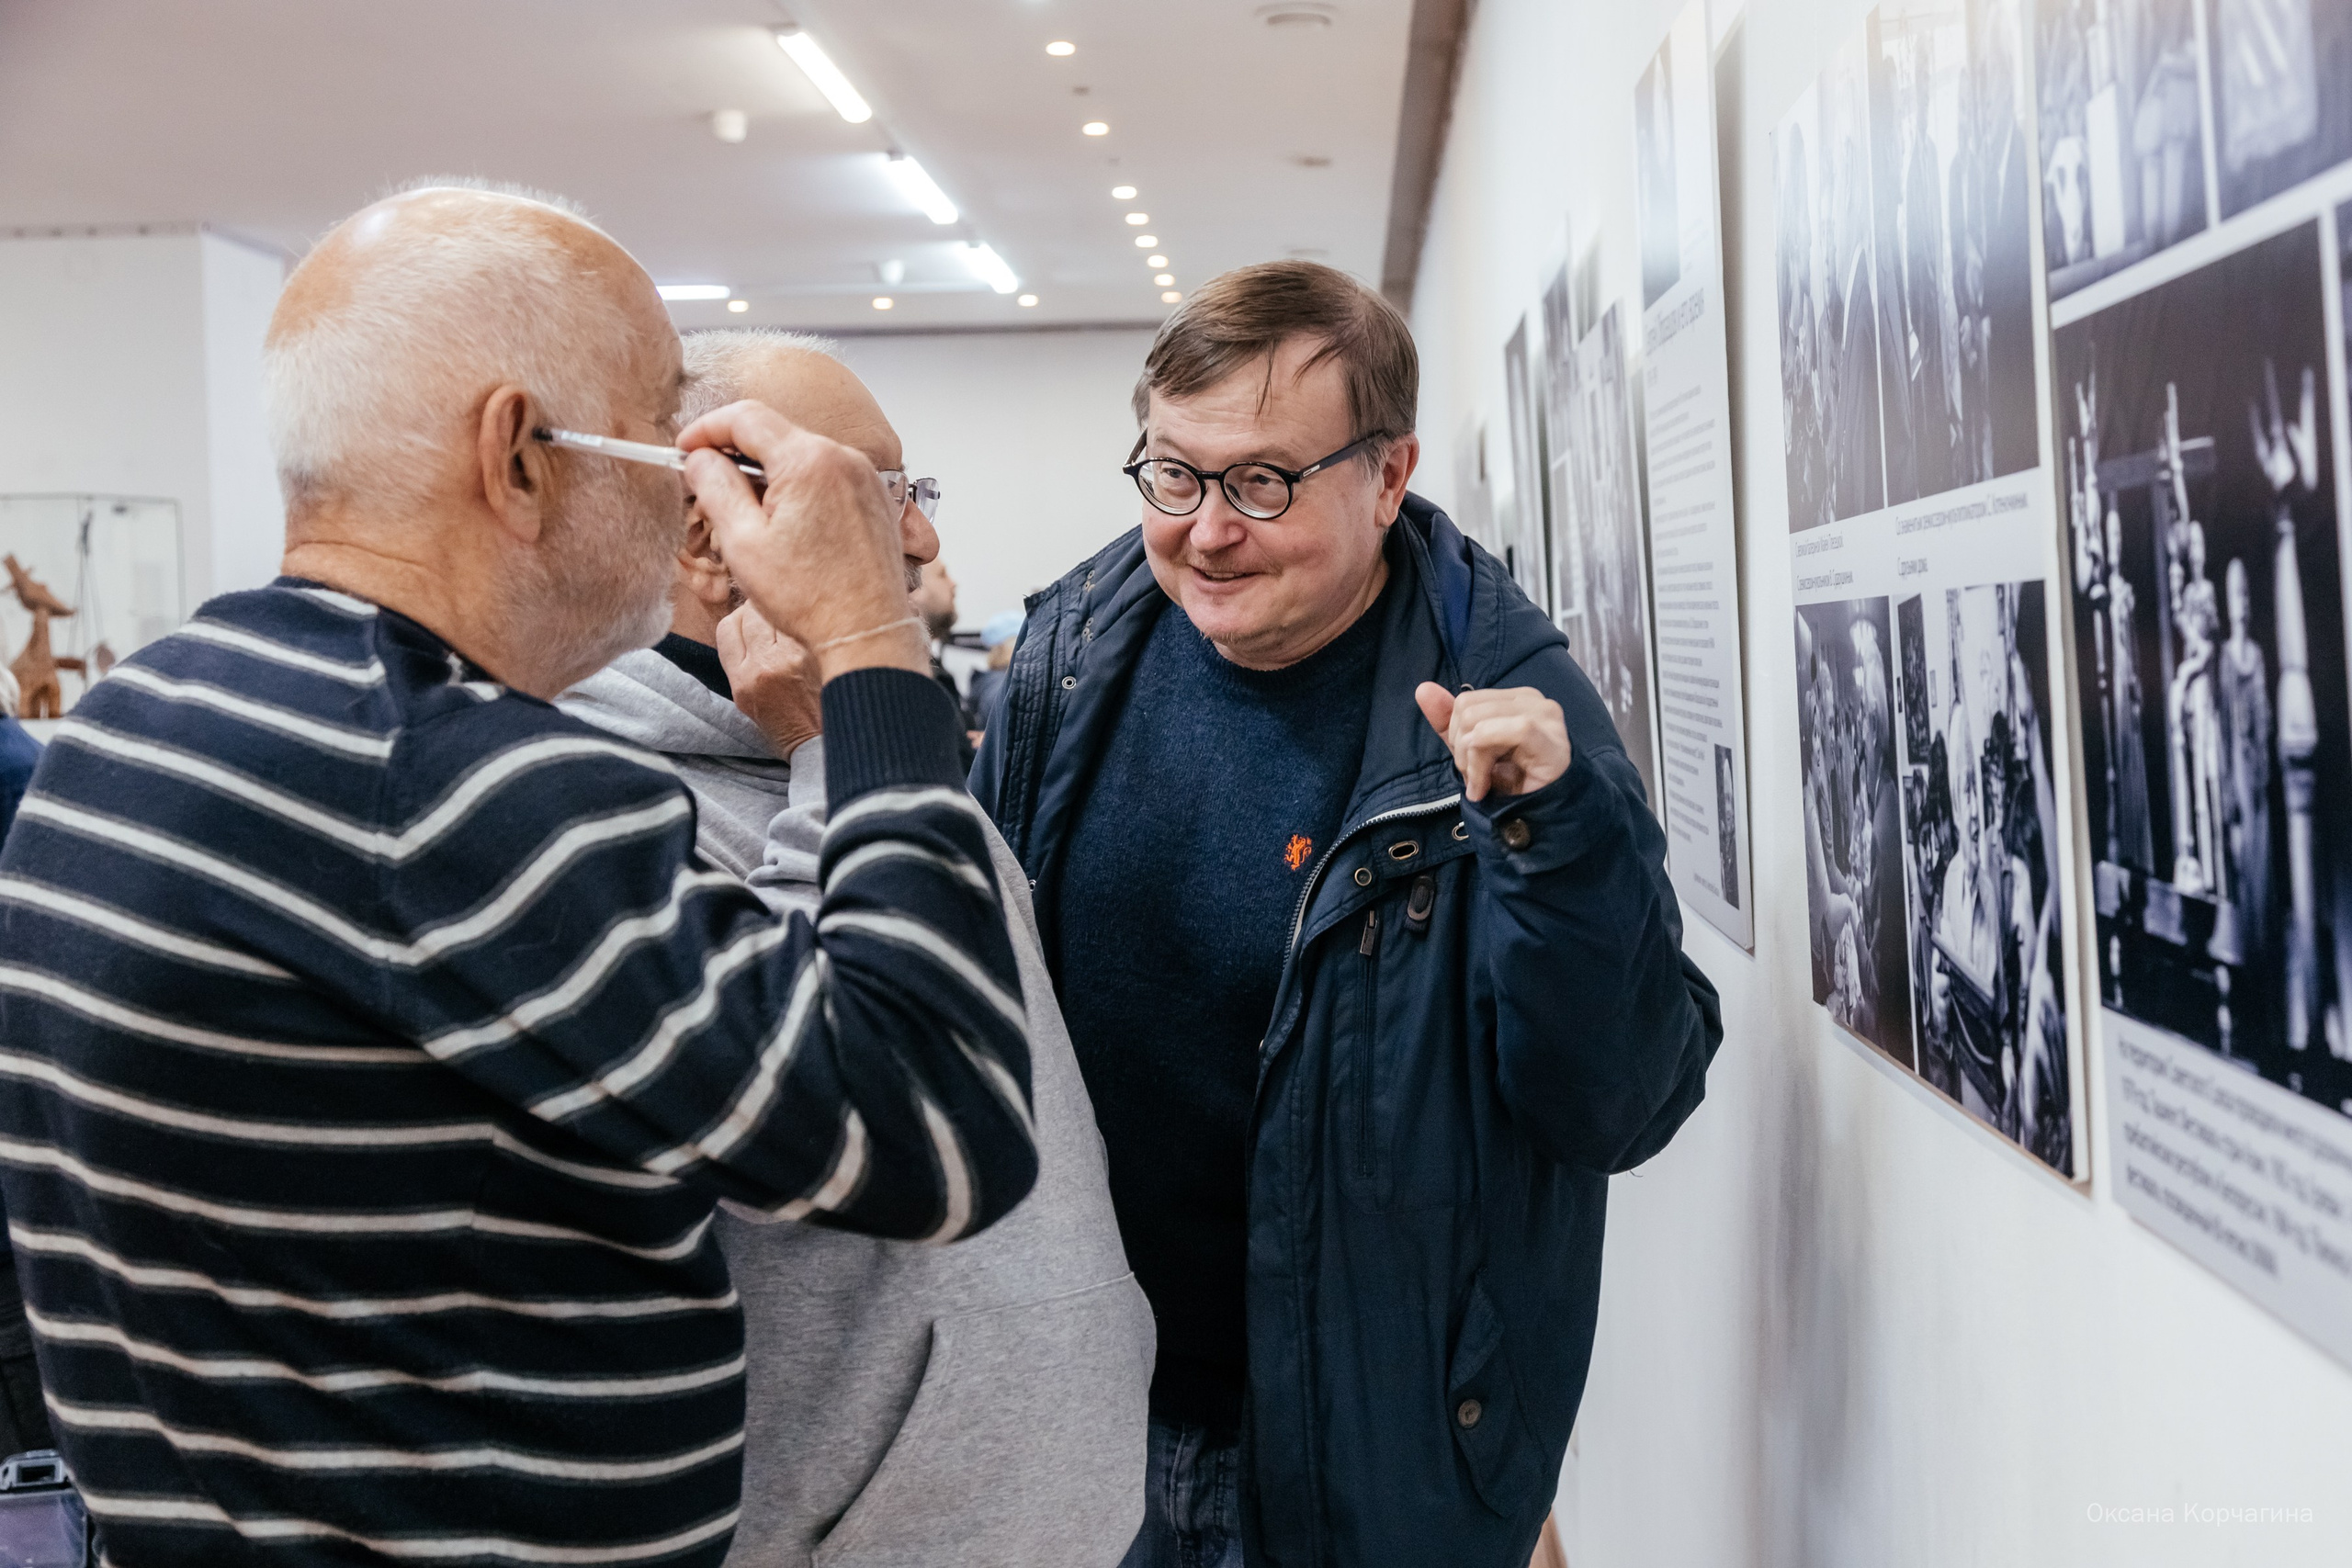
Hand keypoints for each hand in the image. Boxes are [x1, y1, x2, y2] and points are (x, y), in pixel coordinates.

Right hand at [678, 399, 926, 679]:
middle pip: (775, 433)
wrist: (868, 634)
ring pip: (801, 455)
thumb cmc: (809, 597)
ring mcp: (866, 478)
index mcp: (809, 461)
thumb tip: (700, 458)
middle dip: (735, 452)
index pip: (746, 417)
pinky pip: (827, 476)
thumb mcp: (743, 542)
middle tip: (706, 483)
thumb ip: (715, 487)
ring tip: (745, 514)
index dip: (707, 429)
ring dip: (766, 473)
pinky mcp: (875, 499)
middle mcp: (844, 458)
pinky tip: (783, 523)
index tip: (685, 449)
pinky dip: (798, 487)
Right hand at [718, 602, 821, 756]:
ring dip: (784, 612)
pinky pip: (804, 623)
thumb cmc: (786, 723)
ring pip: (778, 613)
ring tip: (796, 621)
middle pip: (751, 613)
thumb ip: (742, 661)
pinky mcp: (817, 654)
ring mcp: (792, 659)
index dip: (738, 618)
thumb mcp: (748, 699)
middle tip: (774, 614)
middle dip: (761, 609)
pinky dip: (807, 622)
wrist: (821, 743)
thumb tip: (746, 621)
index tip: (749, 619)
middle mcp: (763, 667)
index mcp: (742, 681)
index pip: (728, 628)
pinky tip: (814, 629)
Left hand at [1414, 683, 1570, 801]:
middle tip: (1475, 778)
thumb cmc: (1512, 782)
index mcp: (1517, 699)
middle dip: (1462, 750)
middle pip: (1468, 710)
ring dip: (1471, 763)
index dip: (1456, 735)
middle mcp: (1534, 700)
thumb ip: (1448, 720)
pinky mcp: (1550, 739)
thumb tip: (1423, 689)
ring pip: (1480, 723)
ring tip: (1482, 784)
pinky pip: (1504, 733)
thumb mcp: (1471, 750)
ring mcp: (1546, 718)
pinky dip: (1482, 764)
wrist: (1542, 817)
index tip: (1468, 766)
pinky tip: (1486, 786)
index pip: (1466, 700)